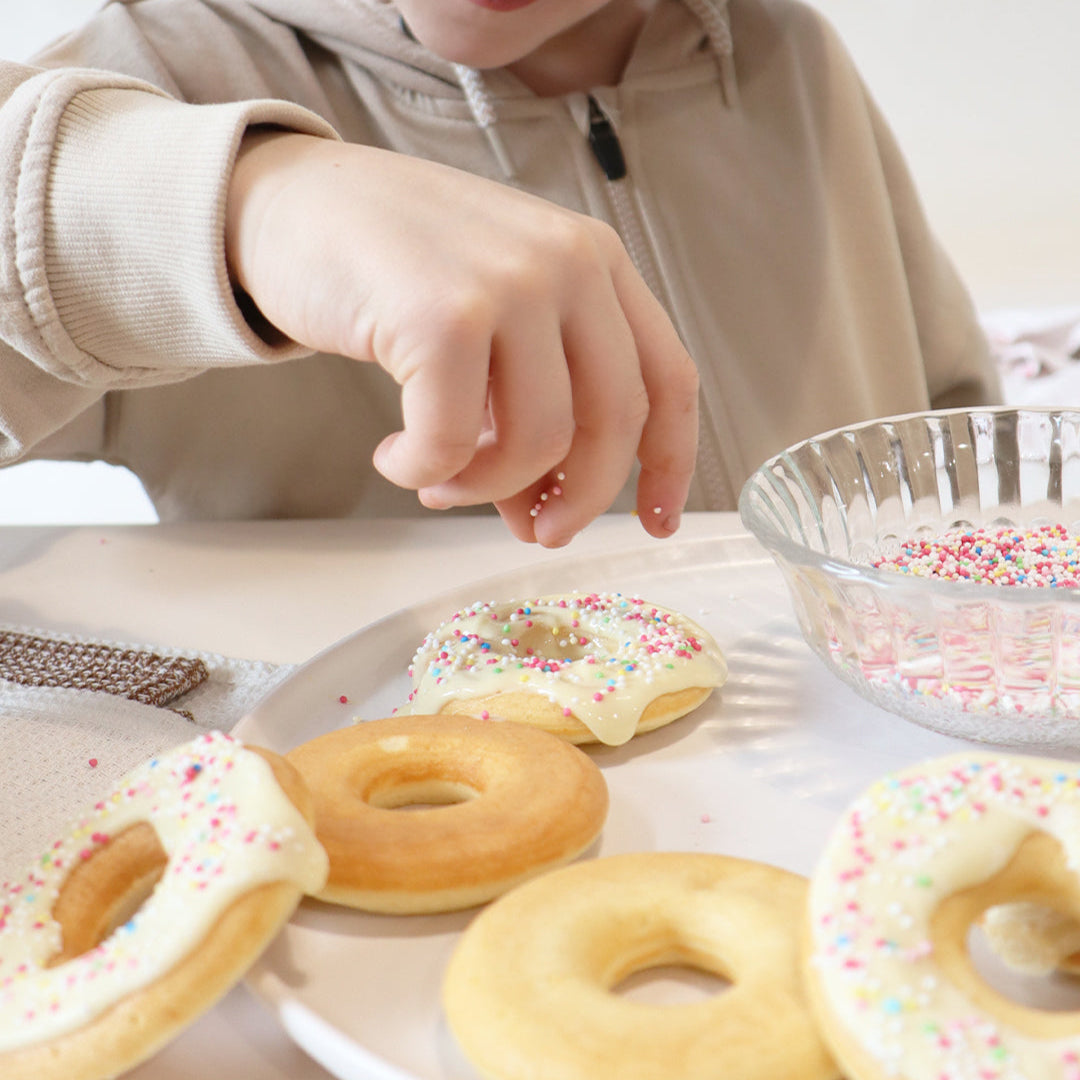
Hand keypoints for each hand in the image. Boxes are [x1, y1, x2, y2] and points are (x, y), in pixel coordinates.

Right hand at [225, 132, 697, 546]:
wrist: (294, 203)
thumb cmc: (393, 271)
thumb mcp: (489, 330)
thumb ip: (525, 412)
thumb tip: (541, 514)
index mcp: (595, 262)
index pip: (669, 376)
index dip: (670, 462)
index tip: (656, 521)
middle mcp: (569, 263)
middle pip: (617, 420)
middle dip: (580, 500)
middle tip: (537, 531)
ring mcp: (510, 283)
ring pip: (541, 440)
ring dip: (485, 488)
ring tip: (439, 483)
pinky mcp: (443, 314)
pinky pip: (452, 443)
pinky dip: (423, 473)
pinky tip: (395, 460)